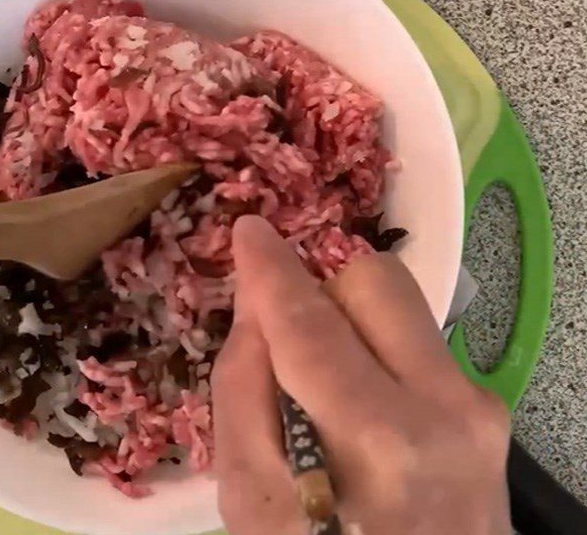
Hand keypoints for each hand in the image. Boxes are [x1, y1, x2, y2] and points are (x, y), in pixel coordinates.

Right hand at [213, 216, 510, 534]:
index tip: (249, 230)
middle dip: (320, 283)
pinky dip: (375, 343)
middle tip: (288, 323)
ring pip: (400, 299)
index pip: (310, 325)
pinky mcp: (488, 404)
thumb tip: (255, 303)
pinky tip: (360, 392)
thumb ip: (242, 389)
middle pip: (374, 282)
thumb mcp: (250, 499)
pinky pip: (415, 336)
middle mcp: (442, 406)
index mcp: (377, 439)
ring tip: (324, 367)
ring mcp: (475, 403)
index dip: (271, 271)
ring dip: (348, 312)